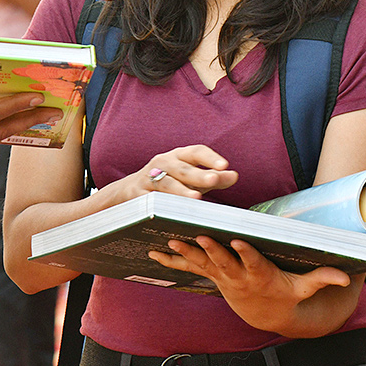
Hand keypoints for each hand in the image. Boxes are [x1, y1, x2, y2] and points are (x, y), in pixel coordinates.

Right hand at [111, 145, 237, 201]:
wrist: (130, 190)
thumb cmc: (170, 183)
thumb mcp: (191, 178)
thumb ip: (213, 177)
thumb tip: (235, 175)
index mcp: (179, 157)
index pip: (195, 152)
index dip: (209, 157)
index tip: (224, 165)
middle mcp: (163, 163)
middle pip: (182, 168)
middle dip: (198, 174)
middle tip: (214, 179)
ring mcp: (148, 178)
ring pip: (166, 184)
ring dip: (181, 191)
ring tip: (196, 198)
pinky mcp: (137, 194)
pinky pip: (149, 200)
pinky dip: (159, 205)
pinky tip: (170, 213)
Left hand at [150, 237, 351, 334]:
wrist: (265, 314)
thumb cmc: (286, 294)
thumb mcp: (304, 288)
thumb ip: (321, 279)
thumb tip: (346, 276)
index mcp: (261, 275)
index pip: (253, 263)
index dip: (246, 254)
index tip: (239, 242)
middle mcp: (238, 277)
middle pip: (222, 262)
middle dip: (210, 249)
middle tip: (198, 236)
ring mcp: (222, 277)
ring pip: (201, 262)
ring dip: (184, 253)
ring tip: (168, 241)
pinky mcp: (211, 275)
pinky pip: (189, 267)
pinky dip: (171, 260)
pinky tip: (153, 250)